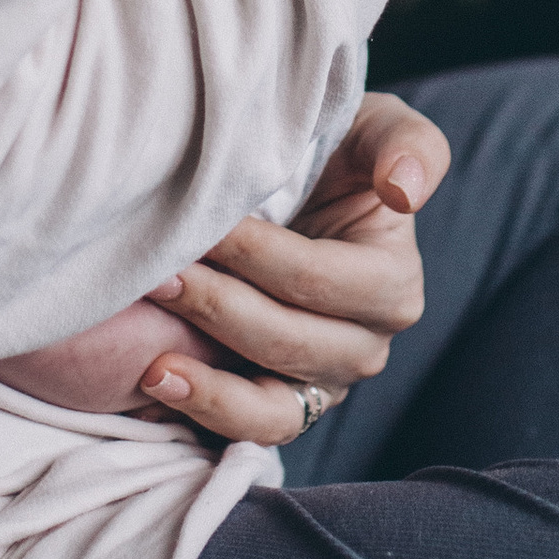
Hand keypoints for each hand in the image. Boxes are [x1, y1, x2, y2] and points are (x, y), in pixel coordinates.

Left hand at [136, 91, 449, 444]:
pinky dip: (206, 412)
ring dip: (206, 376)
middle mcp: (365, 345)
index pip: (315, 278)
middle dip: (215, 303)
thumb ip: (405, 146)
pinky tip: (158, 379)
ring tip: (153, 350)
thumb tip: (404, 194)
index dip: (255, 254)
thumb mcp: (376, 128)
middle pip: (285, 339)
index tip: (200, 223)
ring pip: (268, 402)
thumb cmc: (335, 151)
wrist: (298, 185)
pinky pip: (250, 429)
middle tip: (155, 270)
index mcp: (393, 283)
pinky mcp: (283, 407)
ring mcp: (323, 384)